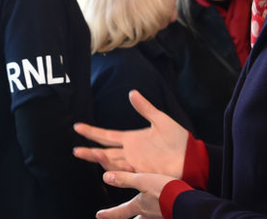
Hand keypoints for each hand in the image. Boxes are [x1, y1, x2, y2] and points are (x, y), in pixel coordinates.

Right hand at [73, 90, 187, 176]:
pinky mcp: (142, 174)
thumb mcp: (160, 120)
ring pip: (112, 162)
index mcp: (132, 139)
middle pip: (104, 152)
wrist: (191, 158)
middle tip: (75, 150)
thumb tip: (132, 93)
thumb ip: (145, 108)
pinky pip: (125, 173)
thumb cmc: (178, 140)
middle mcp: (130, 153)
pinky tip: (104, 170)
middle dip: (89, 151)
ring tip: (86, 152)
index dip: (92, 131)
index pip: (107, 135)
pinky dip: (114, 171)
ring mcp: (135, 164)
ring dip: (99, 159)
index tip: (78, 126)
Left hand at [95, 172, 175, 218]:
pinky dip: (159, 215)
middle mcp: (149, 214)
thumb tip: (105, 177)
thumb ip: (124, 179)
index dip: (109, 214)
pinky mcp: (170, 214)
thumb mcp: (142, 180)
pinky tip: (162, 210)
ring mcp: (160, 216)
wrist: (187, 201)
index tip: (99, 215)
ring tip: (143, 216)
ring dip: (144, 218)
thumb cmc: (165, 190)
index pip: (121, 212)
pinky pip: (161, 216)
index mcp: (140, 206)